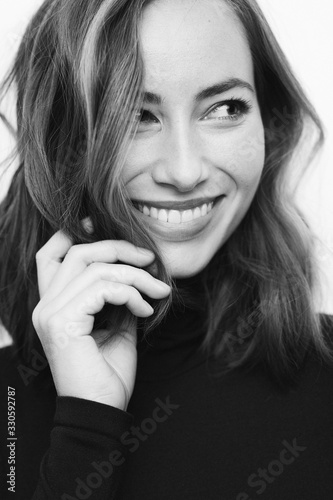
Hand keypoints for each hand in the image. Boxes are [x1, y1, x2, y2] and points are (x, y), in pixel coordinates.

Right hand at [32, 220, 170, 410]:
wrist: (102, 411)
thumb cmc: (108, 372)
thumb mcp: (117, 326)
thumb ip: (117, 297)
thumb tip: (135, 273)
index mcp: (54, 305)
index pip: (50, 255)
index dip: (72, 232)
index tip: (98, 222)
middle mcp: (45, 306)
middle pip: (77, 252)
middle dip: (118, 248)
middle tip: (149, 259)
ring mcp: (51, 313)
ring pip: (95, 267)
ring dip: (135, 275)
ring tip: (158, 290)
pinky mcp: (63, 322)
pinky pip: (102, 287)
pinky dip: (131, 292)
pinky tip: (146, 309)